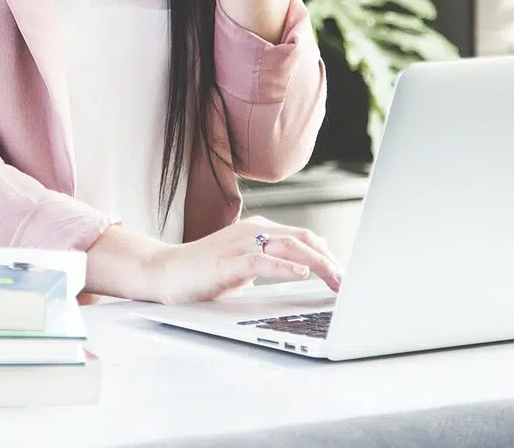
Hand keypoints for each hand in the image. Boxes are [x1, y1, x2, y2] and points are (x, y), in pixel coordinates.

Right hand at [150, 217, 342, 305]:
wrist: (165, 272)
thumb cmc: (205, 272)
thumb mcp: (245, 264)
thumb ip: (271, 260)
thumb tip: (305, 267)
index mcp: (259, 230)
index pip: (305, 237)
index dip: (329, 255)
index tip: (346, 276)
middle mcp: (253, 231)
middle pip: (303, 239)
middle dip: (331, 261)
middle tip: (348, 283)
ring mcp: (240, 243)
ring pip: (289, 246)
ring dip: (318, 264)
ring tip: (336, 280)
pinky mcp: (227, 261)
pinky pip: (261, 260)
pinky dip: (283, 266)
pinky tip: (300, 274)